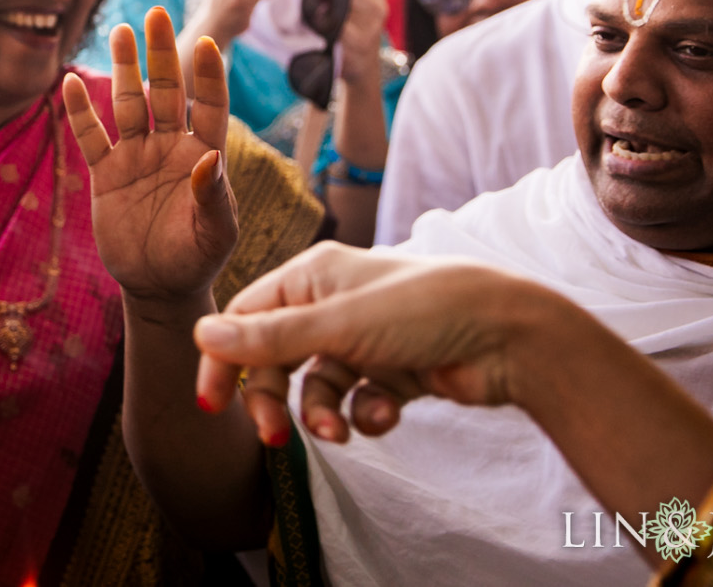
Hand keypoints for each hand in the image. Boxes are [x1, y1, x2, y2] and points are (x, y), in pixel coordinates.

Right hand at [65, 7, 237, 308]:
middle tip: (155, 13)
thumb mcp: (215, 234)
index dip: (207, 76)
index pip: (207, 106)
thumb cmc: (198, 259)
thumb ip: (213, 196)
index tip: (204, 43)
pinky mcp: (106, 174)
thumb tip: (210, 157)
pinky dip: (80, 111)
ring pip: (128, 103)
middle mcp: (170, 146)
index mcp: (203, 155)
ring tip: (120, 30)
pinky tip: (71, 82)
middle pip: (165, 90)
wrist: (159, 287)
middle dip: (161, 53)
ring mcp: (136, 156)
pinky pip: (91, 136)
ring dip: (124, 68)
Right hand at [192, 244, 561, 446]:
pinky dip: (366, 414)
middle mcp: (333, 305)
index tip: (213, 404)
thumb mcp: (338, 325)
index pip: (247, 317)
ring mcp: (365, 340)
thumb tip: (202, 335)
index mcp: (312, 277)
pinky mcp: (393, 373)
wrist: (510, 337)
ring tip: (339, 432)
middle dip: (273, 398)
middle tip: (273, 436)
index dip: (225, 359)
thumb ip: (270, 338)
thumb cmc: (424, 311)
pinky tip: (386, 414)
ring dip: (320, 414)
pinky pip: (358, 401)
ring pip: (317, 387)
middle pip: (276, 358)